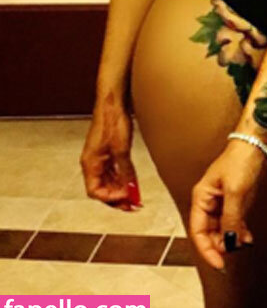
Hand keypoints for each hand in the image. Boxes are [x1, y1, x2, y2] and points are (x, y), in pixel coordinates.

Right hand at [80, 95, 140, 210]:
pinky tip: (132, 183)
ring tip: (135, 198)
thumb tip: (131, 190)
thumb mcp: (121, 149)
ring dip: (120, 190)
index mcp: (90, 164)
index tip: (126, 199)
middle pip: (102, 188)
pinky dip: (122, 178)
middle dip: (117, 198)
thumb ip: (125, 171)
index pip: (95, 192)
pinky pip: (112, 171)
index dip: (111, 198)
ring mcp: (99, 157)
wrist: (113, 101)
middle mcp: (92, 163)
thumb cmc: (112, 121)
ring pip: (108, 181)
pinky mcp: (107, 151)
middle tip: (133, 206)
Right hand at [189, 139, 266, 269]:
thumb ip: (231, 218)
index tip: (218, 264)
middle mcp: (209, 201)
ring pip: (222, 229)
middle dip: (221, 245)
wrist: (257, 142)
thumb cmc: (241, 159)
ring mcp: (222, 201)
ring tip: (243, 243)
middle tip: (234, 252)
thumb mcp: (236, 191)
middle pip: (209, 232)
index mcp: (202, 197)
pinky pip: (233, 222)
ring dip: (231, 239)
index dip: (206, 250)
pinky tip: (247, 237)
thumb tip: (229, 241)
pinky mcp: (235, 199)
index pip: (198, 231)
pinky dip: (239, 231)